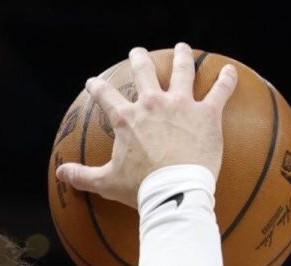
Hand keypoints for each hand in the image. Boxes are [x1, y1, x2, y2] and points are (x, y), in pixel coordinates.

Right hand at [56, 43, 238, 208]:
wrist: (175, 192)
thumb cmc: (142, 189)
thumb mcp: (107, 182)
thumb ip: (83, 176)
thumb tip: (60, 173)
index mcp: (127, 119)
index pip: (106, 95)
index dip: (97, 87)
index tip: (93, 82)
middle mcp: (153, 104)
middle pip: (143, 71)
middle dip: (139, 59)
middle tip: (138, 53)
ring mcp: (181, 105)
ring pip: (182, 70)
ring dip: (182, 56)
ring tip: (182, 48)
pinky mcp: (207, 114)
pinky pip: (220, 91)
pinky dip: (227, 80)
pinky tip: (230, 71)